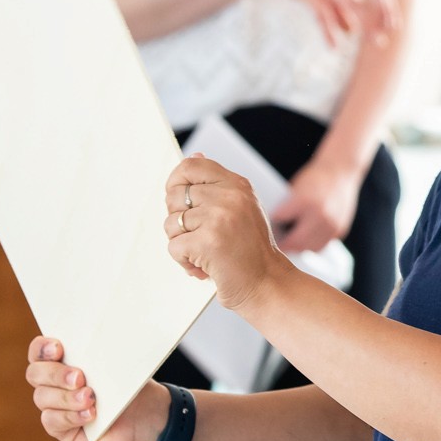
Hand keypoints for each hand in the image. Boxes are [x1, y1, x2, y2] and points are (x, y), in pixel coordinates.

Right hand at [25, 337, 166, 440]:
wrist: (151, 417)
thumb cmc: (133, 385)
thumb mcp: (120, 364)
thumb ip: (102, 351)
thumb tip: (96, 337)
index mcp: (65, 360)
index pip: (39, 350)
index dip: (42, 348)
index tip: (58, 348)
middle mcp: (55, 382)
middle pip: (35, 374)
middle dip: (55, 374)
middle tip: (80, 377)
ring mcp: (57, 406)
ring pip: (42, 398)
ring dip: (66, 397)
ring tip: (90, 397)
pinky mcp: (63, 430)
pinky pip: (52, 421)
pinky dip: (70, 416)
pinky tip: (91, 415)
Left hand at [166, 155, 286, 310]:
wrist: (269, 285)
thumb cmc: (253, 252)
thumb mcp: (242, 208)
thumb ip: (217, 184)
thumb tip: (194, 155)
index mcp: (237, 185)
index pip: (191, 166)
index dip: (176, 181)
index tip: (179, 200)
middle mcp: (229, 197)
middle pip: (174, 195)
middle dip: (177, 219)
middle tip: (197, 236)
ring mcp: (218, 218)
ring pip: (171, 223)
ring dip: (181, 244)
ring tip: (203, 254)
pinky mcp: (207, 242)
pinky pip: (174, 246)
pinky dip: (184, 261)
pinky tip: (204, 267)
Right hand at [259, 0, 399, 48]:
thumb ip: (341, 5)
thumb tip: (350, 31)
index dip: (389, 6)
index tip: (394, 25)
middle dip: (382, 13)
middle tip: (383, 38)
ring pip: (348, 6)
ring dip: (356, 25)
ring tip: (358, 40)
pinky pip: (324, 15)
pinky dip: (329, 32)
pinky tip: (333, 47)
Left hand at [270, 155, 360, 252]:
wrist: (340, 170)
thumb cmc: (314, 178)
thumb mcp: (296, 189)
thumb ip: (287, 208)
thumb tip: (274, 226)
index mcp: (304, 201)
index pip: (280, 221)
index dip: (271, 225)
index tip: (264, 230)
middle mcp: (320, 215)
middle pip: (296, 242)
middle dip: (284, 244)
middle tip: (275, 244)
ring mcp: (332, 224)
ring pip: (310, 248)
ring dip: (300, 247)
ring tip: (291, 243)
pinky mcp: (340, 230)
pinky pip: (323, 245)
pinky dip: (314, 243)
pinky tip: (306, 238)